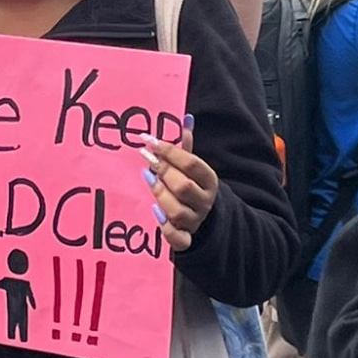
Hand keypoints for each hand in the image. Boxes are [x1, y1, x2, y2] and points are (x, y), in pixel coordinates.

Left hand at [139, 119, 219, 251]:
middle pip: (184, 187)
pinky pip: (178, 239)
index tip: (150, 141)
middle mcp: (205, 202)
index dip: (171, 152)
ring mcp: (195, 221)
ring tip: (148, 180)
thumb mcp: (193, 167)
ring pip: (177, 212)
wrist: (207, 220)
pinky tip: (155, 212)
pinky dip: (166, 228)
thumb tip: (186, 118)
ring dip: (160, 195)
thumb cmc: (191, 186)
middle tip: (147, 160)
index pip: (192, 164)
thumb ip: (187, 146)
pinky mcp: (186, 238)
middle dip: (164, 172)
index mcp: (209, 181)